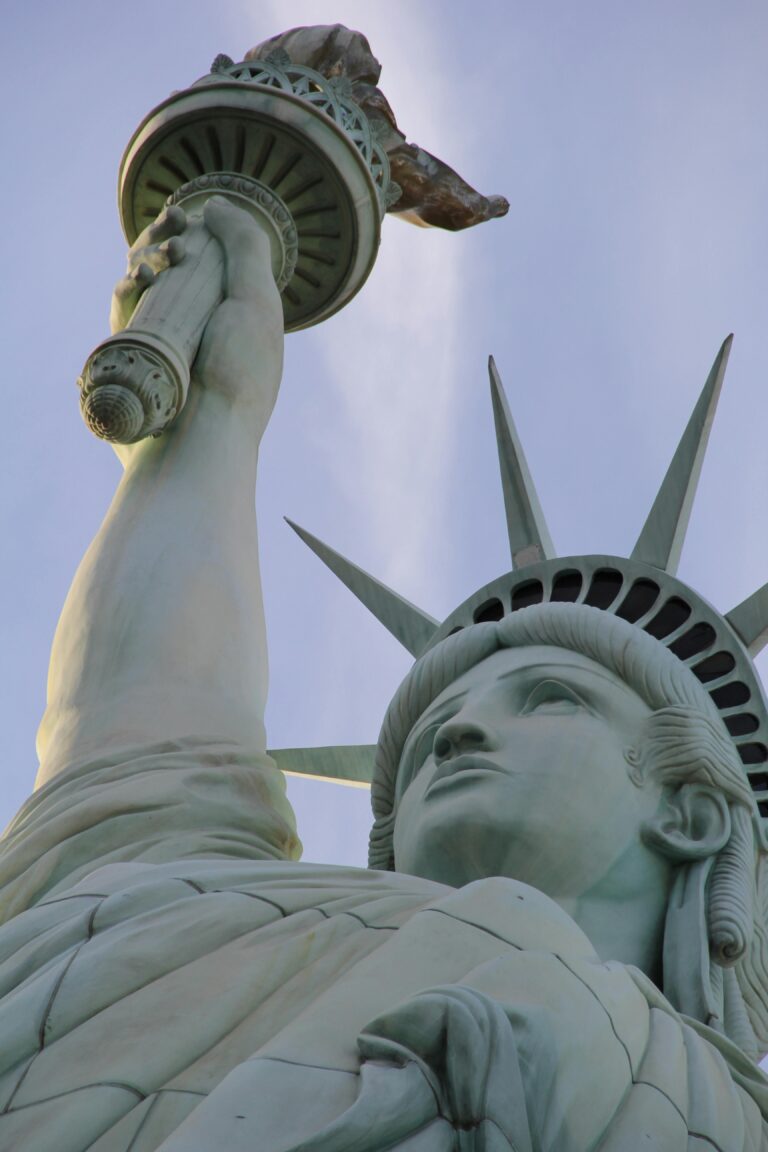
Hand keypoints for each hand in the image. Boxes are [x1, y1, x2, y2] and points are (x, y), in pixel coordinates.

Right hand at [111, 197, 283, 449]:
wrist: (203, 439)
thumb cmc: (236, 374)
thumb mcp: (256, 301)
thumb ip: (245, 247)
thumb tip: (216, 206)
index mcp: (234, 322)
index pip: (211, 264)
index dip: (194, 235)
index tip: (184, 217)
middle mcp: (199, 334)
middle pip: (172, 270)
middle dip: (162, 242)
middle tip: (168, 232)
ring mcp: (165, 349)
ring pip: (143, 289)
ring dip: (143, 263)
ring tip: (152, 266)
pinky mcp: (135, 364)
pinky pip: (122, 318)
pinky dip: (125, 292)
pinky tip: (133, 284)